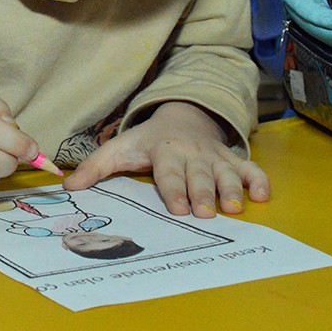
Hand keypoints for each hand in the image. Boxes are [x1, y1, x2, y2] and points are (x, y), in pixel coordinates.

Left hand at [61, 101, 269, 218]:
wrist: (180, 117)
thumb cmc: (146, 142)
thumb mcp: (118, 150)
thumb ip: (94, 168)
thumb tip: (68, 187)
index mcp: (164, 152)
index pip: (169, 173)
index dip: (174, 190)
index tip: (178, 208)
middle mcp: (192, 154)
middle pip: (200, 176)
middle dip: (205, 194)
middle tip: (208, 213)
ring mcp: (215, 157)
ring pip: (227, 173)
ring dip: (232, 190)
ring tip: (235, 208)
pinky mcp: (231, 160)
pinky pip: (249, 168)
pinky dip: (258, 180)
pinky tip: (263, 196)